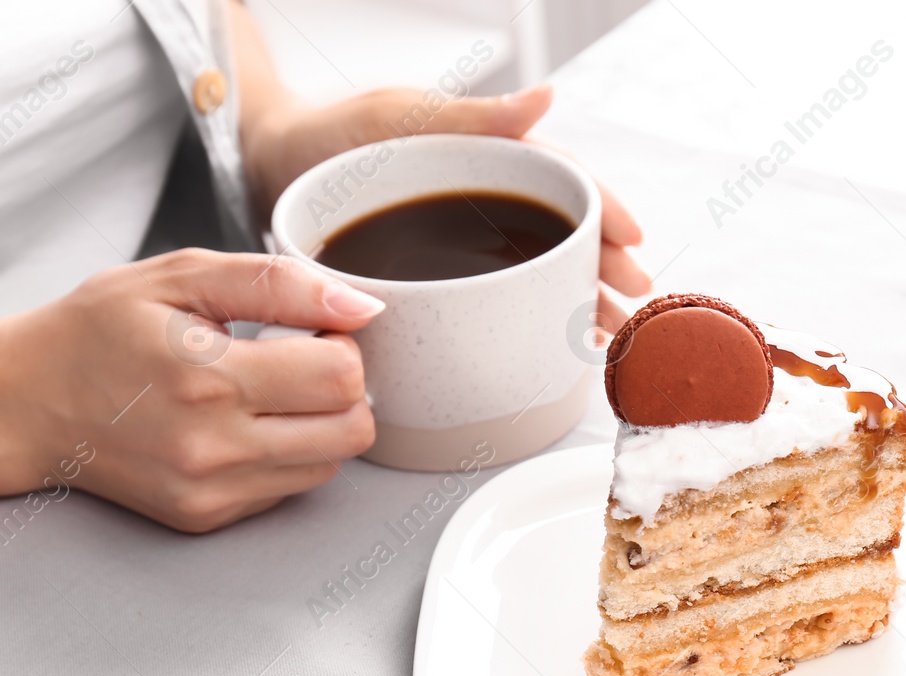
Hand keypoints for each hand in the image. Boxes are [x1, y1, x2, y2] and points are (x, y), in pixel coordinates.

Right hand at [0, 249, 384, 531]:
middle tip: (301, 361)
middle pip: (353, 429)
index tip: (312, 329)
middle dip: (344, 388)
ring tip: (267, 392)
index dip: (341, 342)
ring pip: (332, 464)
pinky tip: (243, 425)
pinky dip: (287, 455)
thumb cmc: (95, 333)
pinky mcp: (207, 517)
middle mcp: (213, 446)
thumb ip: (278, 284)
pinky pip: (290, 487)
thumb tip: (362, 305)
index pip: (341, 374)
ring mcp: (211, 490)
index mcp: (206, 377)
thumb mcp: (178, 278)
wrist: (23, 404)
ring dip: (320, 424)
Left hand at [243, 84, 649, 323]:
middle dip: (603, 267)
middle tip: (633, 299)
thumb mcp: (399, 116)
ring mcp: (465, 241)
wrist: (270, 165)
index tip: (633, 240)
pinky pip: (497, 299)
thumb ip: (472, 115)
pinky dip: (531, 320)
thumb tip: (545, 98)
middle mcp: (484, 200)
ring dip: (577, 300)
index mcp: (487, 155)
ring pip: (536, 271)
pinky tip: (555, 346)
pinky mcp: (440, 278)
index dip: (602, 211)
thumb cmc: (330, 132)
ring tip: (607, 332)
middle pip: (559, 235)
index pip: (562, 182)